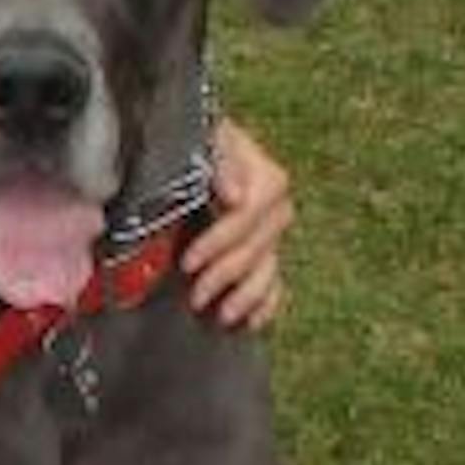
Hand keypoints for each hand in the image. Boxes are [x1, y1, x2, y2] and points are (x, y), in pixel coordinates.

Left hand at [186, 117, 292, 329]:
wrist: (194, 150)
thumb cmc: (194, 144)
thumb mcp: (204, 141)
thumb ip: (221, 161)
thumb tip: (236, 197)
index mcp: (265, 177)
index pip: (250, 215)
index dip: (221, 241)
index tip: (189, 261)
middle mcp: (275, 208)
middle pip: (258, 247)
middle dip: (226, 273)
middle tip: (195, 295)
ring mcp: (272, 234)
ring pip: (269, 269)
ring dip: (247, 296)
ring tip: (223, 316)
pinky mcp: (266, 253)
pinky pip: (275, 283)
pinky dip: (266, 304)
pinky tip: (252, 323)